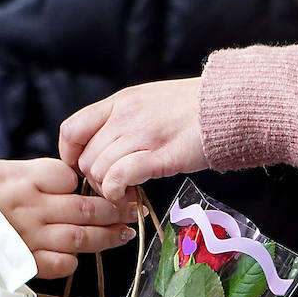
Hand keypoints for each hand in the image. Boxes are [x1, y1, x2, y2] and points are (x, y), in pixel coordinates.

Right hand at [0, 158, 136, 278]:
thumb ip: (28, 175)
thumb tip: (60, 181)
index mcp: (23, 178)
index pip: (68, 176)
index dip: (83, 181)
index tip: (96, 185)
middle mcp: (31, 206)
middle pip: (84, 206)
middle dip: (113, 208)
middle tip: (132, 208)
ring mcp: (28, 236)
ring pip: (79, 235)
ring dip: (105, 236)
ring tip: (123, 233)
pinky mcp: (21, 263)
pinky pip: (58, 264)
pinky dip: (71, 261)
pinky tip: (77, 258)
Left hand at [58, 78, 207, 202]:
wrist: (228, 104)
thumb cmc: (194, 107)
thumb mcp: (150, 101)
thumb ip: (124, 119)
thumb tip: (106, 145)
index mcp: (121, 101)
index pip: (72, 129)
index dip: (70, 155)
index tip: (82, 168)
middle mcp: (124, 116)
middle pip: (86, 157)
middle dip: (94, 179)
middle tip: (112, 186)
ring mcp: (141, 135)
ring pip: (99, 170)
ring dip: (107, 189)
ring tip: (124, 193)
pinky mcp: (159, 155)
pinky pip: (119, 177)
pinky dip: (116, 191)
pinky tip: (128, 195)